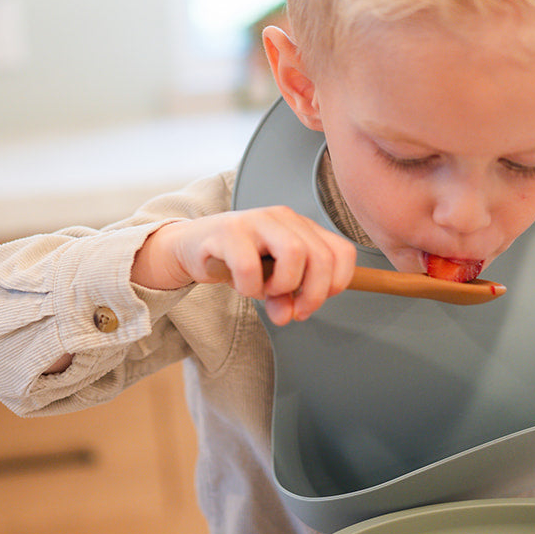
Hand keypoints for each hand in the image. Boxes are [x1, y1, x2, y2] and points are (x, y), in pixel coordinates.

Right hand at [133, 207, 356, 325]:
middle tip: (294, 311)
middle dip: (313, 294)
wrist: (192, 246)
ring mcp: (257, 220)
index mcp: (301, 227)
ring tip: (264, 290)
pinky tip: (241, 286)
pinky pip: (250, 265)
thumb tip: (288, 316)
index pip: (342, 252)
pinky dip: (250, 286)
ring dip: (282, 285)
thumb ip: (285, 298)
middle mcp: (283, 218)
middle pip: (322, 256)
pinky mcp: (229, 230)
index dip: (336, 284)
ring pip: (294, 253)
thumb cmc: (236, 260)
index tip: (313, 302)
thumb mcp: (269, 283)